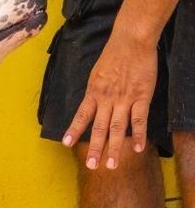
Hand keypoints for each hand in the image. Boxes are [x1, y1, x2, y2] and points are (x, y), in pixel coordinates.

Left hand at [62, 28, 157, 169]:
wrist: (131, 42)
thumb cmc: (113, 56)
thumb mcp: (96, 74)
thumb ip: (95, 91)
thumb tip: (91, 105)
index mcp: (93, 92)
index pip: (81, 115)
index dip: (74, 130)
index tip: (66, 143)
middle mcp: (106, 99)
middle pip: (99, 127)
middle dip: (95, 148)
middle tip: (92, 165)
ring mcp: (124, 99)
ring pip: (117, 128)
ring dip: (114, 148)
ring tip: (111, 165)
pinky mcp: (141, 97)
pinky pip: (139, 119)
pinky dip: (138, 135)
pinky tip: (137, 148)